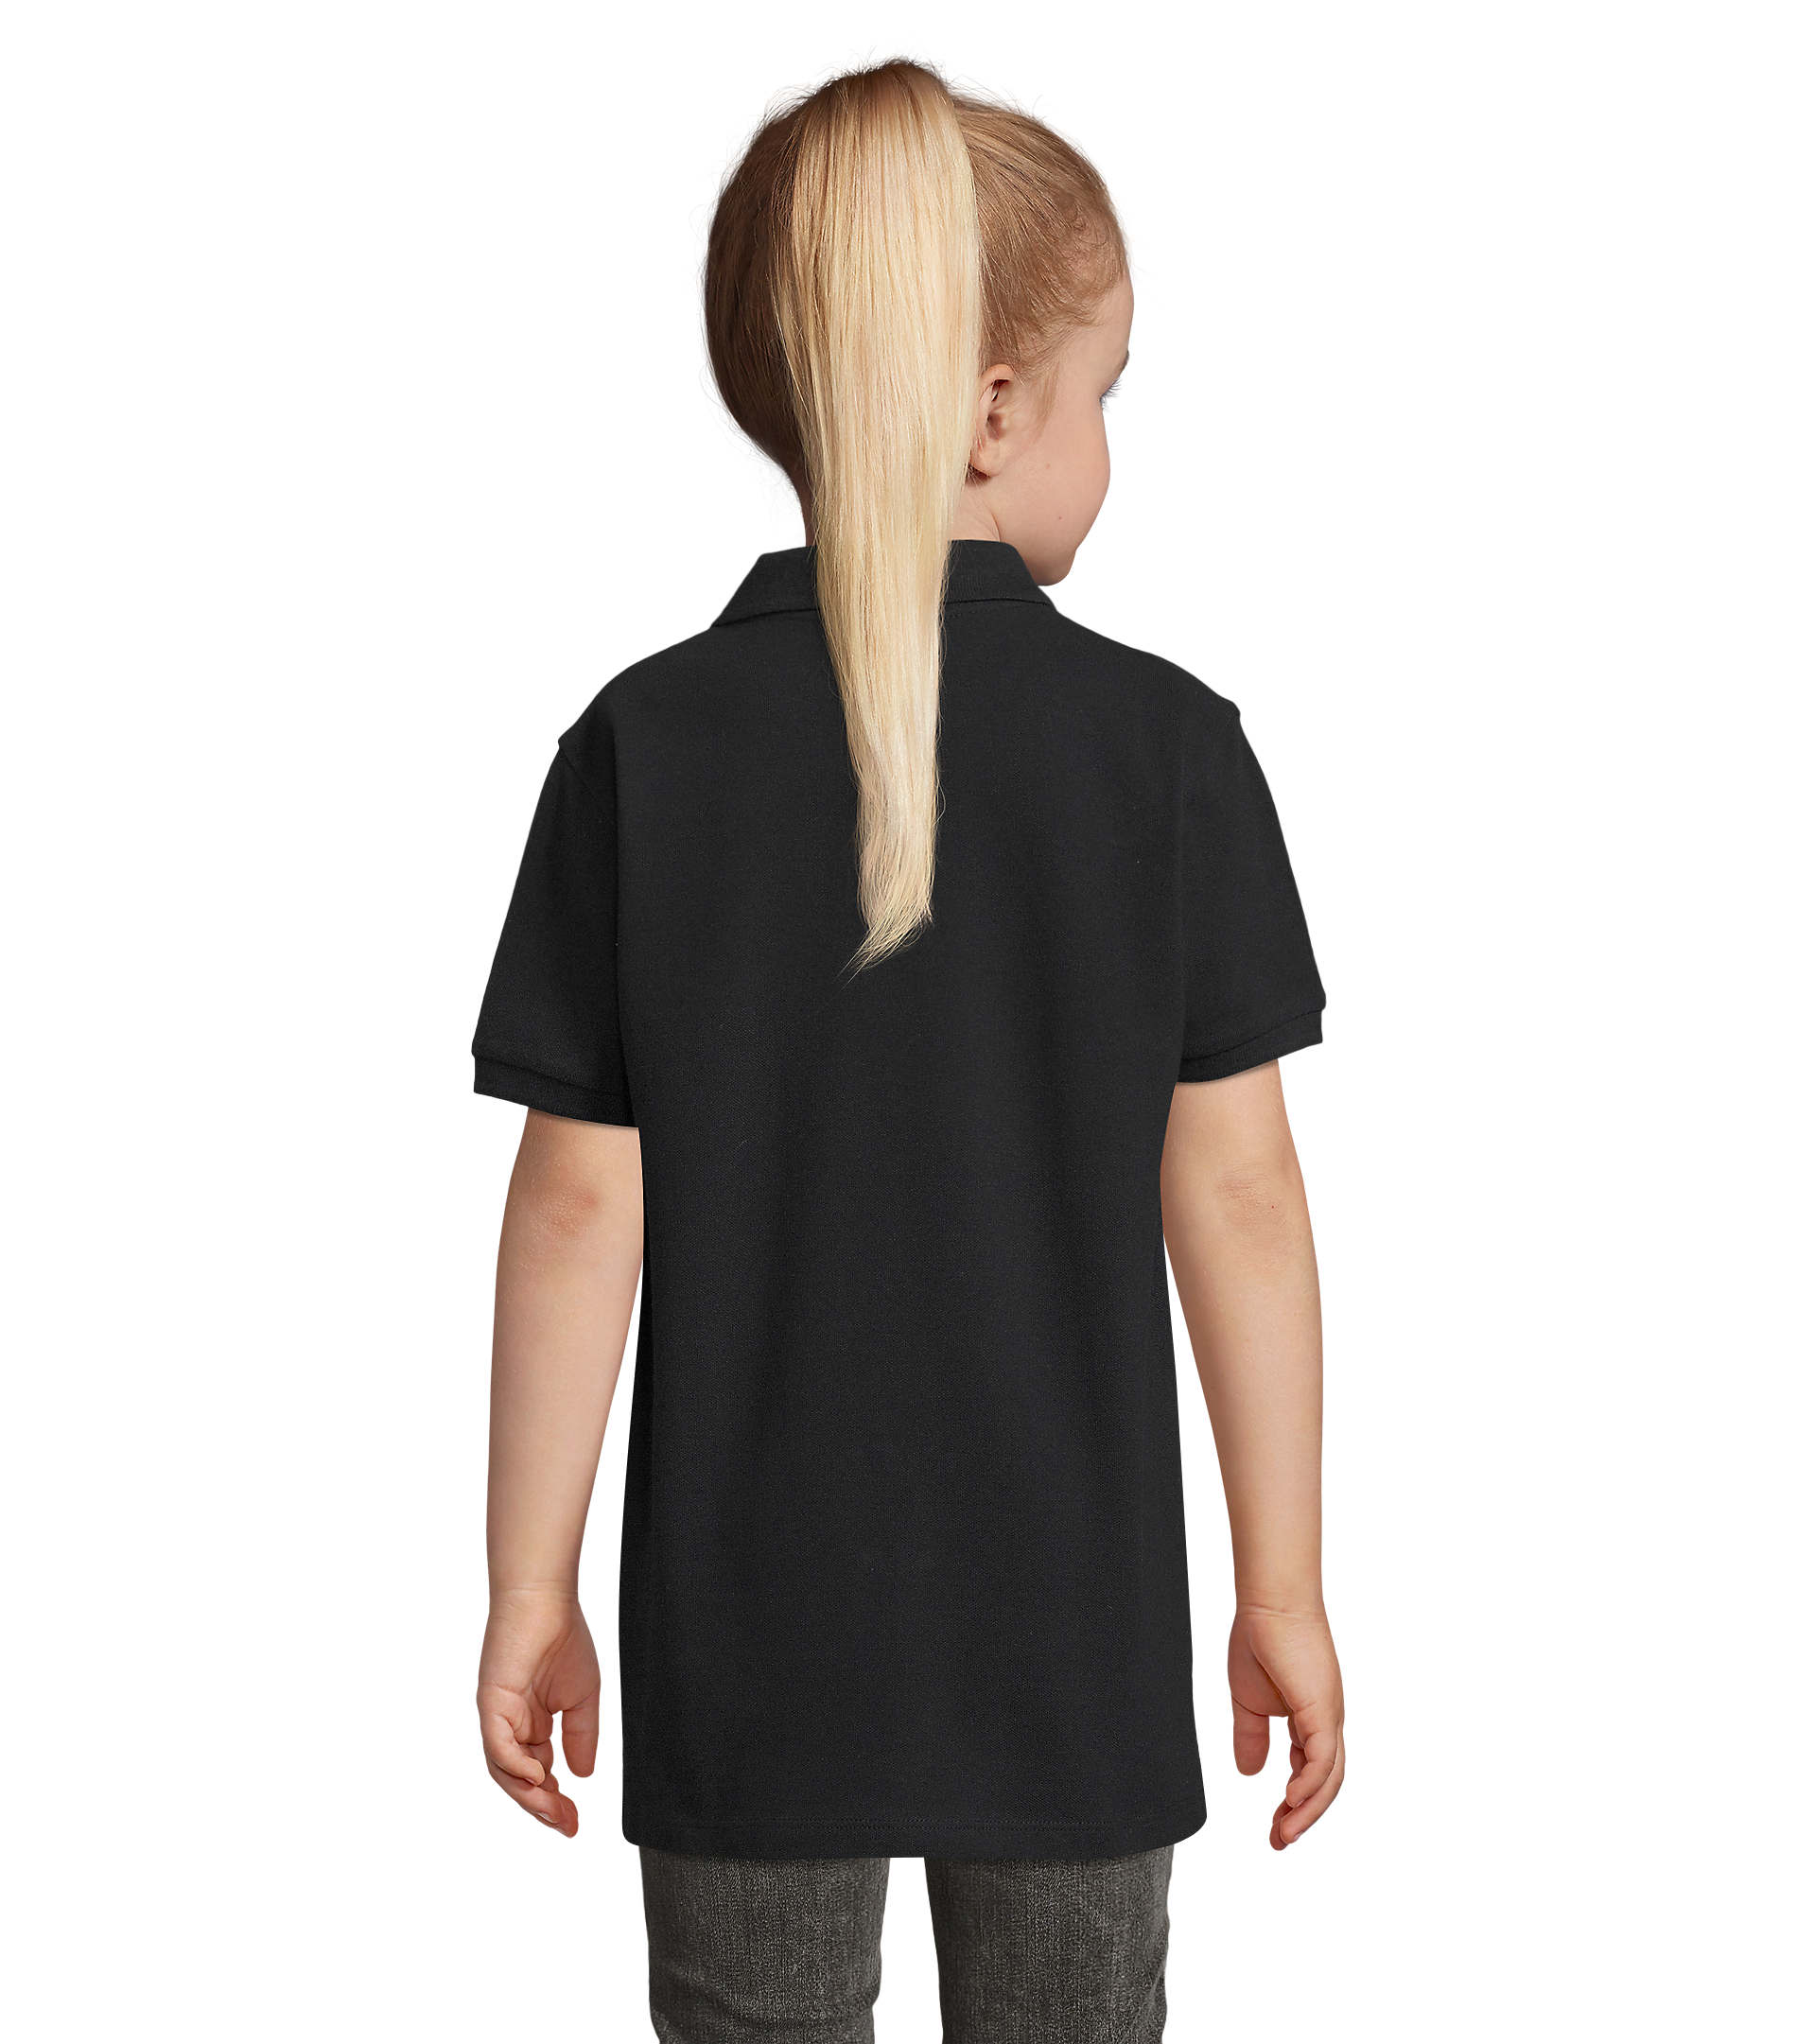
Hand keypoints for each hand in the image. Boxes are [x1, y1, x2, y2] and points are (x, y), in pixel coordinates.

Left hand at [477, 1589, 599, 1837]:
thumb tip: (582, 1775)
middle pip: (519, 1780)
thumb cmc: (563, 1637)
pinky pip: (498, 1745)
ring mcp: (499, 1716)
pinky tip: (539, 1777)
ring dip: (528, 1795)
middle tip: (567, 1825)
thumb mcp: (582, 1697)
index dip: (555, 1801)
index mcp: (532, 1724)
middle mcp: (510, 1725)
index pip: (539, 1774)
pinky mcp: (491, 1703)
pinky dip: (515, 1765)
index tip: (575, 1823)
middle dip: (542, 1807)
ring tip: (554, 1811)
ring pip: (504, 1770)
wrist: (546, 1599)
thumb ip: (581, 1736)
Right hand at [1228, 1606, 1344, 1848]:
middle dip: (1303, 1817)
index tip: (1275, 1827)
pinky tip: (1292, 1802)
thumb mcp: (1247, 1700)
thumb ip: (1251, 1737)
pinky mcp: (1323, 1710)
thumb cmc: (1261, 1638)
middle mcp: (1327, 1722)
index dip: (1294, 1802)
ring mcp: (1329, 1716)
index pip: (1310, 1771)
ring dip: (1307, 1811)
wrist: (1269, 1604)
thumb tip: (1251, 1774)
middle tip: (1278, 1842)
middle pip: (1325, 1783)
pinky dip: (1310, 1785)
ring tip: (1283, 1834)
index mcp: (1310, 1718)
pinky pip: (1322, 1759)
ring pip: (1328, 1778)